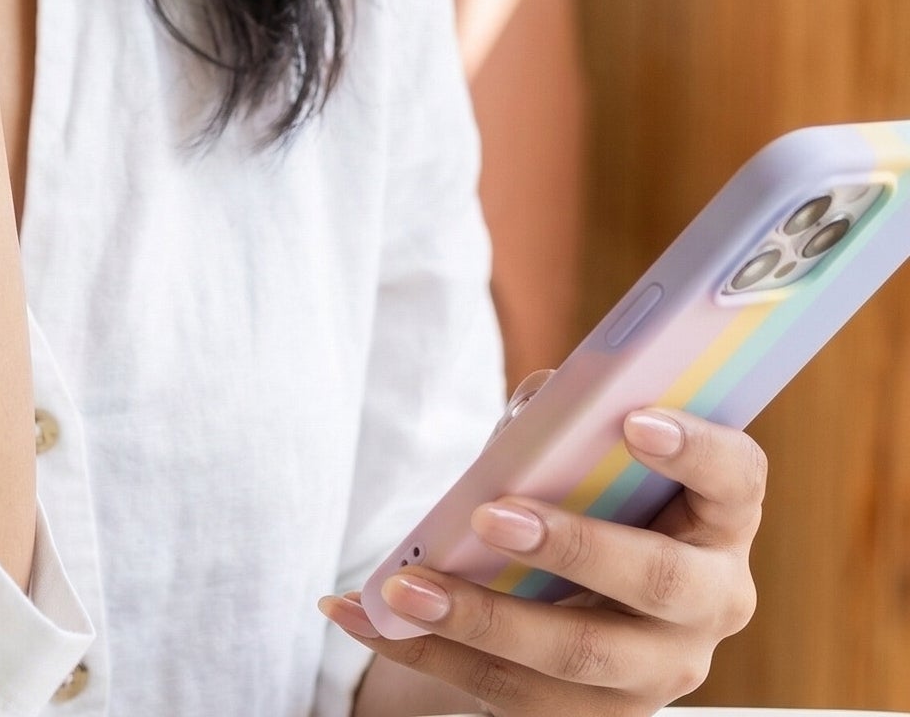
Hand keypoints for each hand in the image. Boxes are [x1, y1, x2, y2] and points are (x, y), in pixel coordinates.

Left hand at [324, 405, 763, 713]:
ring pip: (577, 654)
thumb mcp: (582, 450)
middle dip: (573, 547)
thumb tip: (535, 413)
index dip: (696, 449)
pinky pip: (509, 692)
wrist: (570, 592)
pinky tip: (364, 616)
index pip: (735, 478)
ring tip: (405, 585)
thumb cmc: (584, 491)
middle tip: (489, 516)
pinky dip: (424, 652)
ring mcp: (658, 670)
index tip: (632, 419)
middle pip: (657, 582)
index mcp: (718, 520)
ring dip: (482, 617)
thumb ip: (564, 424)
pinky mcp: (596, 716)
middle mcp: (708, 603)